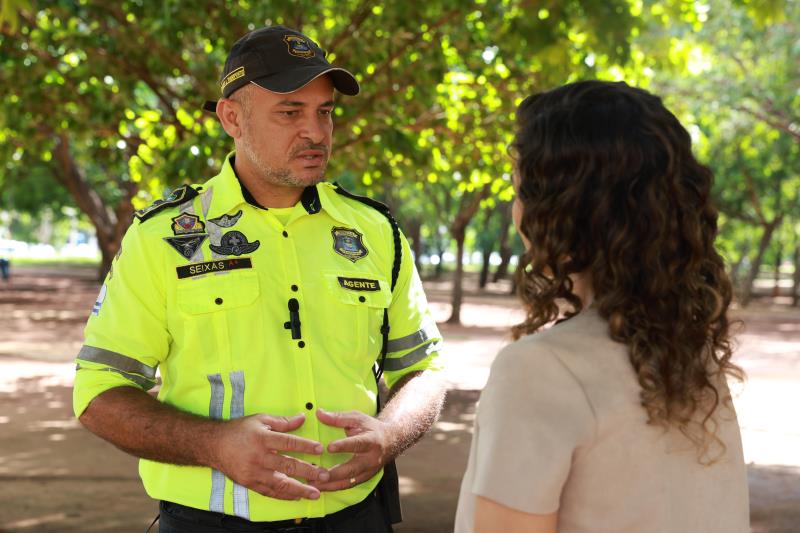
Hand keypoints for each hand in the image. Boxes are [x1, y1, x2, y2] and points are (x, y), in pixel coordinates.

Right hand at [213, 413, 329, 500]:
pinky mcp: (249, 483)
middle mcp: (258, 457)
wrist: (214, 445)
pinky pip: (269, 492)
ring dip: (299, 489)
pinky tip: (297, 496)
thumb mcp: (260, 420)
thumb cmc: (239, 430)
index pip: (288, 442)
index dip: (305, 446)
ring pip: (280, 483)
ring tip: (315, 493)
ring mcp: (253, 472)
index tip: (320, 449)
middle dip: (308, 472)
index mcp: (261, 438)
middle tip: (324, 475)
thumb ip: (283, 422)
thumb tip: (302, 418)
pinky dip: (284, 495)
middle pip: (286, 465)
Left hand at [312, 408, 393, 490]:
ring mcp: (368, 471)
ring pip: (349, 481)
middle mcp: (371, 459)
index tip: (329, 447)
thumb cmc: (371, 428)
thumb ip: (338, 417)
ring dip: (331, 485)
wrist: (390, 441)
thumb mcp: (357, 418)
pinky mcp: (364, 479)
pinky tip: (320, 487)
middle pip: (353, 468)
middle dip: (335, 474)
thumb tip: (319, 413)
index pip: (357, 444)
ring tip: (313, 485)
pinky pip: (348, 486)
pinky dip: (333, 488)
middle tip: (318, 475)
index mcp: (371, 441)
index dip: (344, 446)